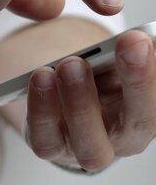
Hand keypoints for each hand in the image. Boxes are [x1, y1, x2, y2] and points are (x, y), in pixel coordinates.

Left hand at [25, 29, 155, 170]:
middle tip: (120, 45)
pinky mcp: (51, 147)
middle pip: (138, 123)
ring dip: (80, 101)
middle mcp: (124, 138)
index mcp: (147, 112)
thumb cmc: (96, 76)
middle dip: (134, 82)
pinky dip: (40, 109)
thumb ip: (127, 54)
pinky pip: (45, 139)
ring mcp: (87, 148)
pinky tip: (40, 77)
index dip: (149, 74)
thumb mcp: (114, 62)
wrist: (59, 93)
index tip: (140, 39)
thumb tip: (140, 36)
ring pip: (90, 142)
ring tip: (68, 64)